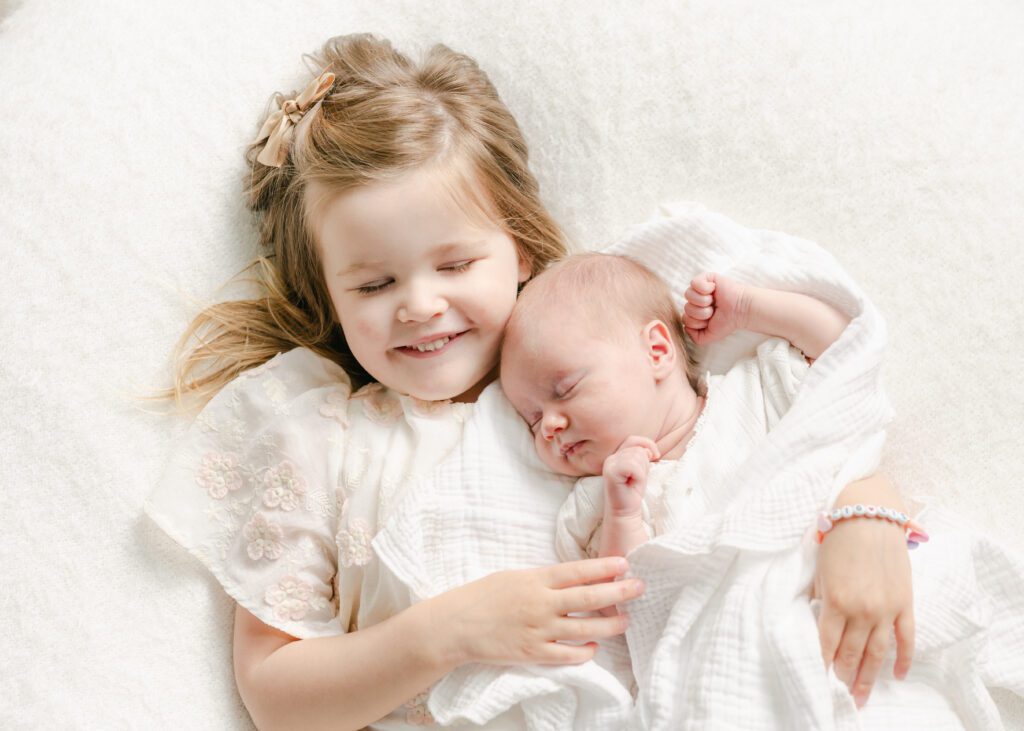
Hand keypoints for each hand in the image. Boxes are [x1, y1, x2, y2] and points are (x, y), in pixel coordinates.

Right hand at [434, 557, 644, 666]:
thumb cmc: (482, 596)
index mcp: (535, 580)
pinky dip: (585, 651)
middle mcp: (540, 604)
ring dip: (610, 625)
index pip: (577, 571)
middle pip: (589, 598)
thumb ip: (543, 580)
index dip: (604, 568)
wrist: (455, 625)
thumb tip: (573, 579)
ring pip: (585, 629)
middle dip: (619, 592)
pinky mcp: (533, 653)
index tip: (625, 564)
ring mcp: (538, 631)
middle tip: (639, 588)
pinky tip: (595, 646)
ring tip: (626, 620)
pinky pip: (567, 655)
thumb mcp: (513, 577)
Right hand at [603, 436, 658, 514]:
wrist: (625, 512)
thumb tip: (649, 450)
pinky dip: (639, 476)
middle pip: (637, 449)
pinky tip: (633, 484)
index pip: (633, 439)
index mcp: (616, 455)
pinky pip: (633, 466)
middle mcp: (611, 457)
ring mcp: (609, 464)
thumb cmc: (633, 492)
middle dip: (644, 464)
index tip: (655, 456)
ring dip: (642, 471)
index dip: (647, 444)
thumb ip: (642, 455)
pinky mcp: (611, 472)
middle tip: (638, 479)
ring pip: (637, 456)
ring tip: (634, 482)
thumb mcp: (641, 469)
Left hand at [682, 272, 751, 345]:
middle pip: (686, 308)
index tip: (711, 320)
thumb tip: (685, 326)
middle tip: (714, 310)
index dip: (698, 322)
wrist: (740, 311)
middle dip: (702, 313)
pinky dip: (704, 288)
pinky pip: (694, 283)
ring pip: (688, 295)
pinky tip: (714, 290)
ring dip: (703, 301)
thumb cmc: (726, 322)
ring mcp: (699, 288)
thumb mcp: (709, 336)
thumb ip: (694, 337)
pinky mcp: (705, 277)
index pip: (685, 318)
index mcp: (695, 312)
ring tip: (714, 301)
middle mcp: (696, 300)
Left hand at [813, 516, 913, 708]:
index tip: (821, 677)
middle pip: (853, 653)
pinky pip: (907, 638)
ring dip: (870, 676)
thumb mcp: (819, 569)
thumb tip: (820, 619)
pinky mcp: (905, 603)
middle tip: (843, 694)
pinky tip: (897, 675)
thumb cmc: (838, 537)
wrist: (869, 514)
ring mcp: (886, 609)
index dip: (824, 663)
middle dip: (846, 676)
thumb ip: (820, 597)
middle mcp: (862, 610)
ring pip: (878, 653)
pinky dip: (903, 659)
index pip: (827, 643)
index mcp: (836, 601)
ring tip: (863, 696)